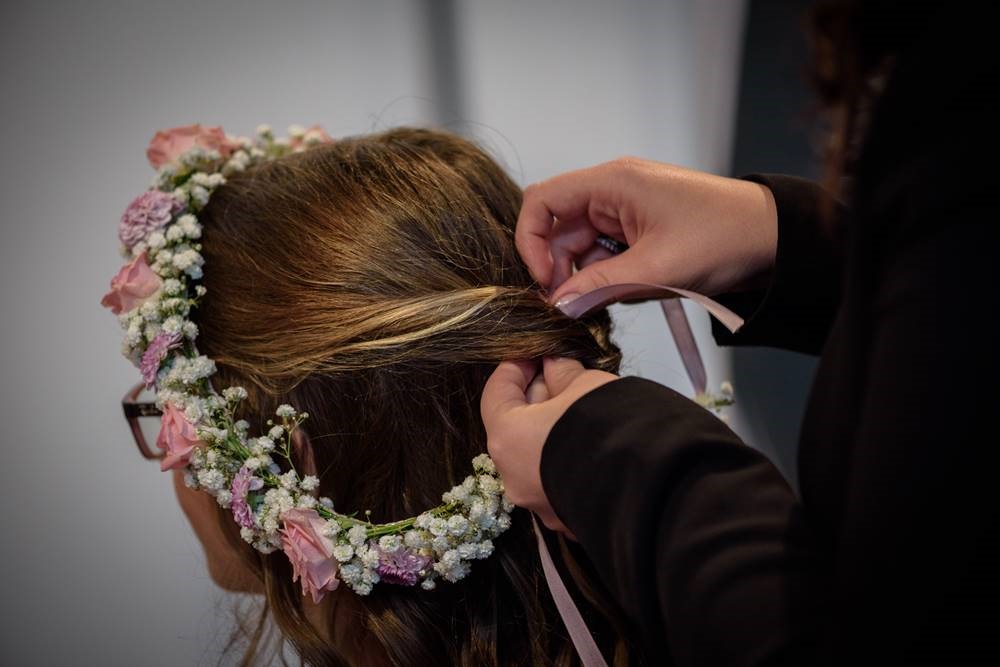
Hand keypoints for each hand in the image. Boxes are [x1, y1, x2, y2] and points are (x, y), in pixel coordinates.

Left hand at [481, 357, 618, 534]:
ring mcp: (538, 501)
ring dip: (551, 429)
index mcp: (507, 438)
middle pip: (514, 426)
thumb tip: (554, 365)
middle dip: (536, 397)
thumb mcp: (585, 385)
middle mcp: (513, 476)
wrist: (652, 483)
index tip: (536, 354)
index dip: (515, 366)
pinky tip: (589, 441)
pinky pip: (557, 478)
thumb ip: (562, 372)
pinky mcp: (564, 517)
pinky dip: (565, 457)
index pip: (496, 392)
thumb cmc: (608, 425)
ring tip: (580, 408)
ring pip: (535, 455)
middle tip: (561, 375)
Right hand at [516, 157, 778, 302]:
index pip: (543, 200)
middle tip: (567, 304)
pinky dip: (606, 277)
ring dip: (585, 275)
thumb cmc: (722, 239)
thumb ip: (598, 288)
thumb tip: (557, 305)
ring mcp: (626, 210)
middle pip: (559, 227)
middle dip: (558, 266)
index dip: (531, 239)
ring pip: (582, 245)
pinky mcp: (639, 229)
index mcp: (612, 182)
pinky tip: (625, 293)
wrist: (774, 239)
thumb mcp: (654, 270)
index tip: (542, 279)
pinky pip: (606, 254)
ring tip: (606, 300)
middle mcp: (613, 190)